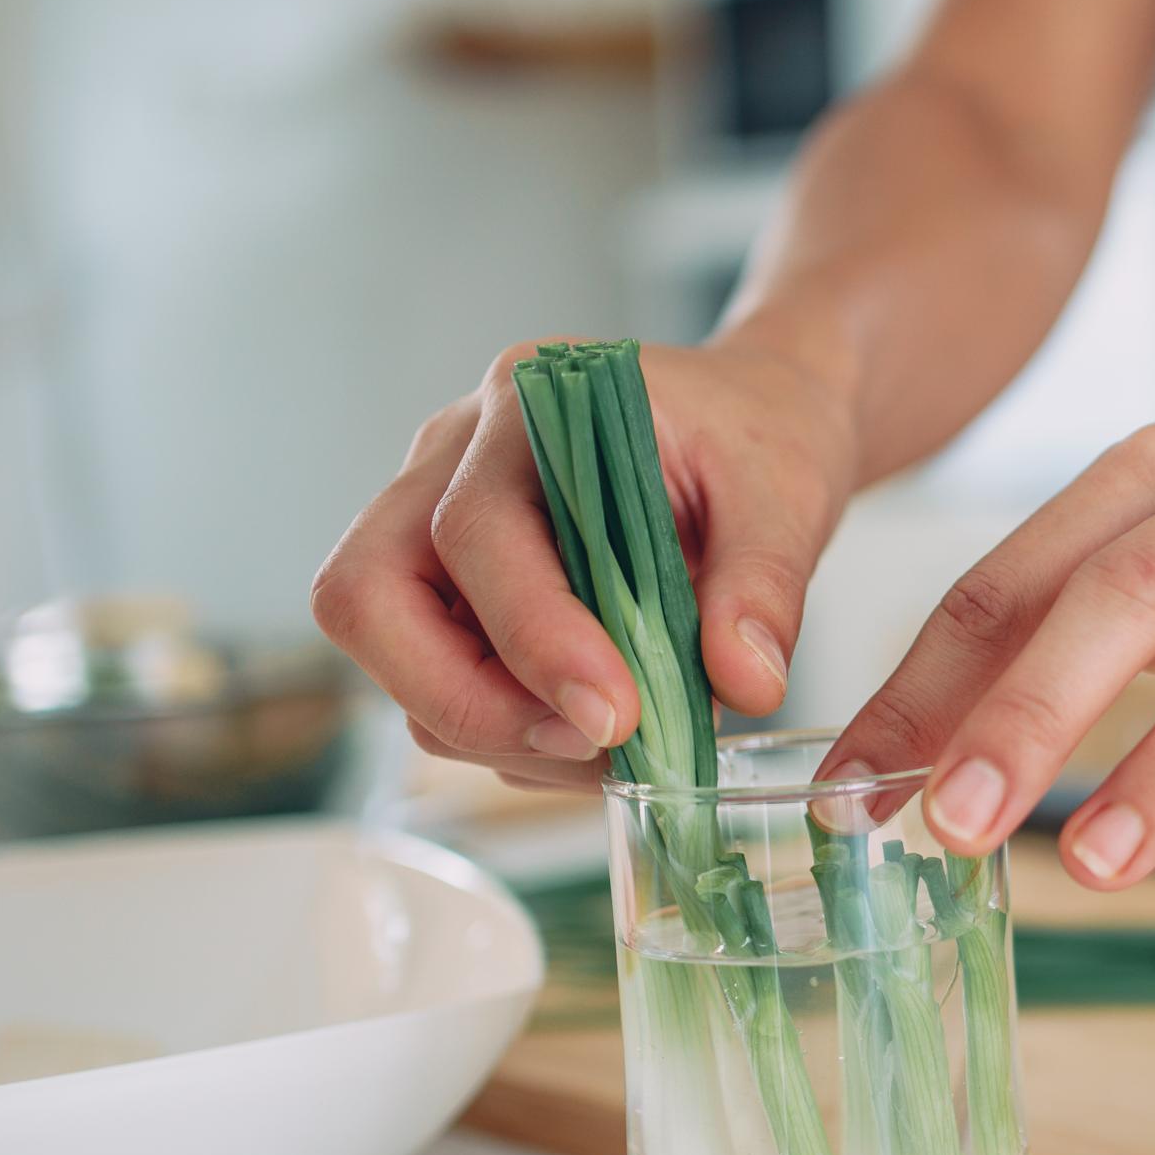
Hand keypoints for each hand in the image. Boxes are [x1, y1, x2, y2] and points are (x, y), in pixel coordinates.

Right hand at [312, 336, 855, 789]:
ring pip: (391, 656)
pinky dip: (510, 732)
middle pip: (365, 596)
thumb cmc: (756, 439)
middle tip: (588, 743)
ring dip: (494, 729)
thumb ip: (765, 584)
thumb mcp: (789, 493)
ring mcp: (432, 525)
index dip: (532, 637)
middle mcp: (451, 461)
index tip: (615, 717)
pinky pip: (436, 682)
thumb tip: (745, 686)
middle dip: (465, 699)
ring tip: (619, 745)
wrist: (749, 421)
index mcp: (527, 409)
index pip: (475, 532)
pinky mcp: (451, 591)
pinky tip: (600, 731)